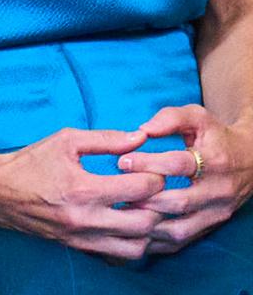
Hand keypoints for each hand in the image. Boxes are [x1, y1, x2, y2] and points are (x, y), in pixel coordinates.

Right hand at [0, 127, 165, 261]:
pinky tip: (129, 226)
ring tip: (144, 209)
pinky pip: (120, 256)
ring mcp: (84, 238)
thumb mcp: (65, 140)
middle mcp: (87, 219)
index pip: (139, 189)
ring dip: (149, 230)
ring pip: (137, 247)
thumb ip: (106, 139)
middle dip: (158, 206)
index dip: (155, 177)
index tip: (153, 169)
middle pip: (145, 223)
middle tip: (156, 192)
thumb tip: (140, 137)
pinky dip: (133, 244)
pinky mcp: (80, 248)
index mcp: (84, 188)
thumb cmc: (31, 162)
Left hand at [118, 105, 252, 253]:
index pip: (179, 165)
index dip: (149, 163)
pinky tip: (138, 233)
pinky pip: (185, 241)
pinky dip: (160, 241)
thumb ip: (170, 117)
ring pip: (182, 228)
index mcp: (215, 160)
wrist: (250, 161)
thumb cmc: (216, 135)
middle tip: (118, 190)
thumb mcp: (197, 116)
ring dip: (150, 223)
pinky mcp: (213, 226)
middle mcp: (219, 190)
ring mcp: (217, 212)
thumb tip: (143, 130)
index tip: (122, 161)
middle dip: (145, 197)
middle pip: (179, 201)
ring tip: (123, 212)